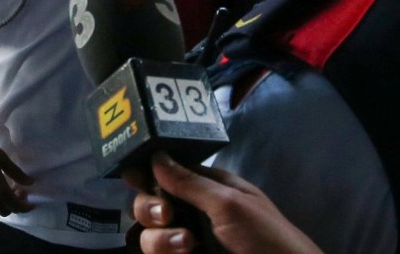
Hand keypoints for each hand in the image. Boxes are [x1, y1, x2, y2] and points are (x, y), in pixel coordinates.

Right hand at [0, 127, 33, 216]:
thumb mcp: (1, 157)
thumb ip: (16, 172)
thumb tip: (30, 182)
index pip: (15, 206)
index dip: (25, 207)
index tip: (30, 203)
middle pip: (4, 211)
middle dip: (14, 205)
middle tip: (16, 190)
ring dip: (0, 205)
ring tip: (2, 191)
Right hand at [126, 152, 323, 253]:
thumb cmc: (265, 236)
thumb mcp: (230, 203)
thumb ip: (190, 182)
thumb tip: (157, 156)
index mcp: (206, 187)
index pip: (165, 172)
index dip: (146, 172)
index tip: (134, 176)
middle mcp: (192, 212)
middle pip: (148, 203)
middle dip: (148, 206)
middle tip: (165, 214)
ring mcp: (187, 241)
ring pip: (149, 234)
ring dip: (159, 238)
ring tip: (186, 245)